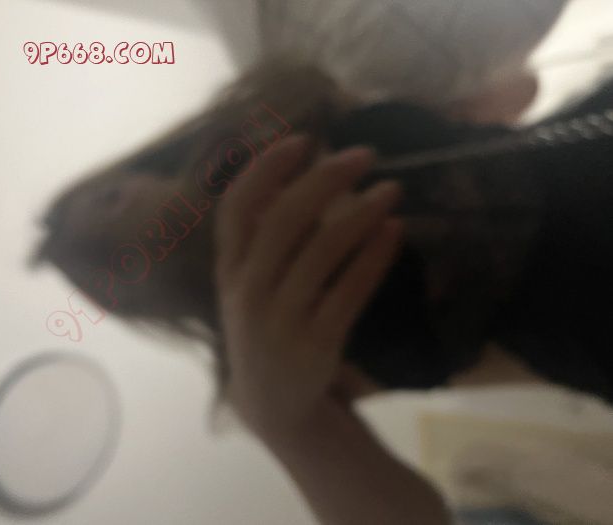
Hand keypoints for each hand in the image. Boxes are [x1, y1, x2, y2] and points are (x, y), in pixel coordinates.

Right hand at [214, 134, 402, 436]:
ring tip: (393, 189)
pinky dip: (375, 256)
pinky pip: (351, 290)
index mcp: (229, 270)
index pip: (236, 208)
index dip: (266, 169)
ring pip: (323, 250)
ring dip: (362, 212)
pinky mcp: (316, 343)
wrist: (273, 404)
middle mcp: (248, 291)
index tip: (303, 140)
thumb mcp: (248, 285)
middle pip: (285, 220)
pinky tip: (395, 232)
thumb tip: (300, 173)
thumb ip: (263, 236)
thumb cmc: (265, 328)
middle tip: (365, 154)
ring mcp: (280, 319)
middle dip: (325, 179)